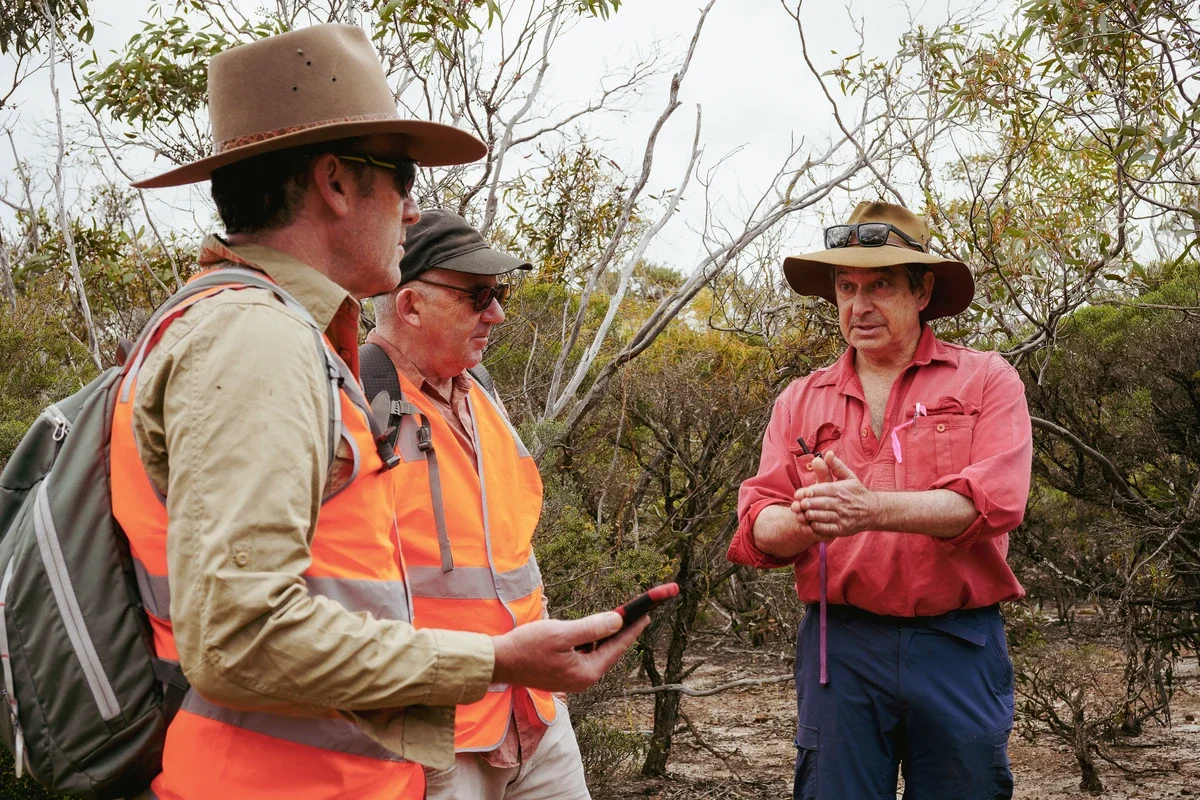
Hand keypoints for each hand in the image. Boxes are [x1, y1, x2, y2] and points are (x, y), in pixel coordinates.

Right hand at [490, 611, 648, 692]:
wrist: (499, 662)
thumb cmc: (527, 646)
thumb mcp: (561, 633)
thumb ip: (591, 628)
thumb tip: (617, 621)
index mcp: (586, 673)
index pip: (617, 647)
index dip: (632, 629)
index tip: (645, 615)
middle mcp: (583, 680)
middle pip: (609, 652)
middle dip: (622, 632)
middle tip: (635, 615)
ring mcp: (572, 679)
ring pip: (596, 654)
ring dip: (606, 636)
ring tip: (618, 619)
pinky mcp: (562, 674)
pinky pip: (584, 656)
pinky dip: (591, 642)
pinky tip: (592, 631)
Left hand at [791, 451, 876, 538]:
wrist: (872, 511)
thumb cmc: (856, 492)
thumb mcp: (849, 477)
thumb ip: (836, 466)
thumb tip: (828, 453)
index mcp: (840, 490)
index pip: (822, 490)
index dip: (809, 492)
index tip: (799, 494)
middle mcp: (841, 504)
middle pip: (820, 504)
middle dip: (806, 505)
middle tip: (797, 505)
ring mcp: (841, 517)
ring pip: (822, 517)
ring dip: (809, 516)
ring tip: (800, 514)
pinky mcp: (841, 529)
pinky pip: (826, 529)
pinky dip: (816, 527)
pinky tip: (809, 524)